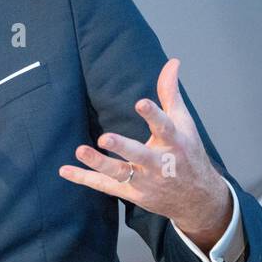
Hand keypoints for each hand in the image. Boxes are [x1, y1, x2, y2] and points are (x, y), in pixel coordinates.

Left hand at [58, 58, 231, 249]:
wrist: (197, 199)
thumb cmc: (188, 155)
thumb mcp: (184, 124)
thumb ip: (171, 94)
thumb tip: (171, 62)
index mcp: (174, 143)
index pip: (165, 127)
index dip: (153, 115)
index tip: (140, 102)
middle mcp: (159, 164)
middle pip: (139, 155)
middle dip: (123, 147)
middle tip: (104, 138)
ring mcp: (144, 180)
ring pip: (119, 173)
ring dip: (99, 163)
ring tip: (80, 150)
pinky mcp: (132, 192)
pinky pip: (105, 185)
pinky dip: (84, 178)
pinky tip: (64, 170)